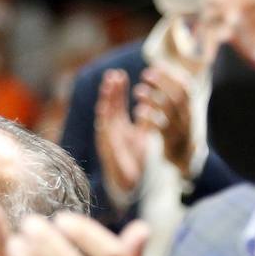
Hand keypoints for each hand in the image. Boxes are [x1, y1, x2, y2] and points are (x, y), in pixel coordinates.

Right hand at [94, 69, 146, 204]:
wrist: (132, 181)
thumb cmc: (136, 159)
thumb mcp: (142, 135)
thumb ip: (145, 121)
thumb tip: (151, 104)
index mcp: (119, 125)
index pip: (116, 103)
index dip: (117, 90)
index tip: (120, 75)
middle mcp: (110, 128)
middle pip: (109, 105)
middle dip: (111, 90)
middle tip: (114, 74)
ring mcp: (106, 136)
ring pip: (104, 113)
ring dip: (106, 99)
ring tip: (109, 83)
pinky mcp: (106, 145)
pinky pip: (103, 127)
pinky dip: (104, 116)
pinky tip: (105, 104)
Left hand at [134, 64, 195, 179]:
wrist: (184, 160)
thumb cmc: (177, 131)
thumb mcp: (179, 111)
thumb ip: (173, 94)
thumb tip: (162, 69)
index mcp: (191, 108)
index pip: (186, 86)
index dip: (172, 75)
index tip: (157, 65)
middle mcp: (189, 117)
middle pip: (178, 95)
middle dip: (162, 82)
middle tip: (145, 74)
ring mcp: (181, 129)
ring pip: (169, 109)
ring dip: (153, 97)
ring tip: (137, 91)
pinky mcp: (172, 141)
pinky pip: (162, 126)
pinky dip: (150, 116)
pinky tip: (138, 110)